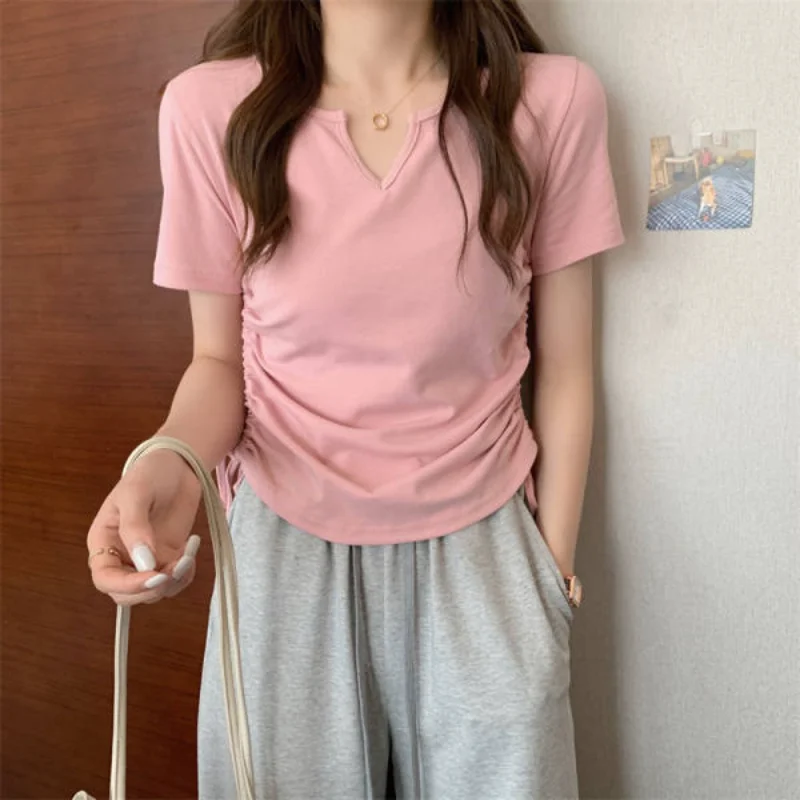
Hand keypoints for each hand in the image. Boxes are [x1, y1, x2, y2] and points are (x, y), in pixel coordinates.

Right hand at [87, 448, 202, 605]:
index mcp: (104, 541)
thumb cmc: (150, 473)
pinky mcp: (168, 556)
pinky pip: (174, 580)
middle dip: (151, 590)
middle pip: (126, 594)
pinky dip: (186, 573)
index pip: (105, 579)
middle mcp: (122, 555)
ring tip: (187, 555)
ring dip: (173, 582)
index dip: (126, 586)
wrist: (179, 464)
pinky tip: (191, 550)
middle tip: (174, 569)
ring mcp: (146, 558)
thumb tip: (144, 564)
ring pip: (153, 592)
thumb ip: (136, 528)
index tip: (154, 578)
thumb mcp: (136, 494)